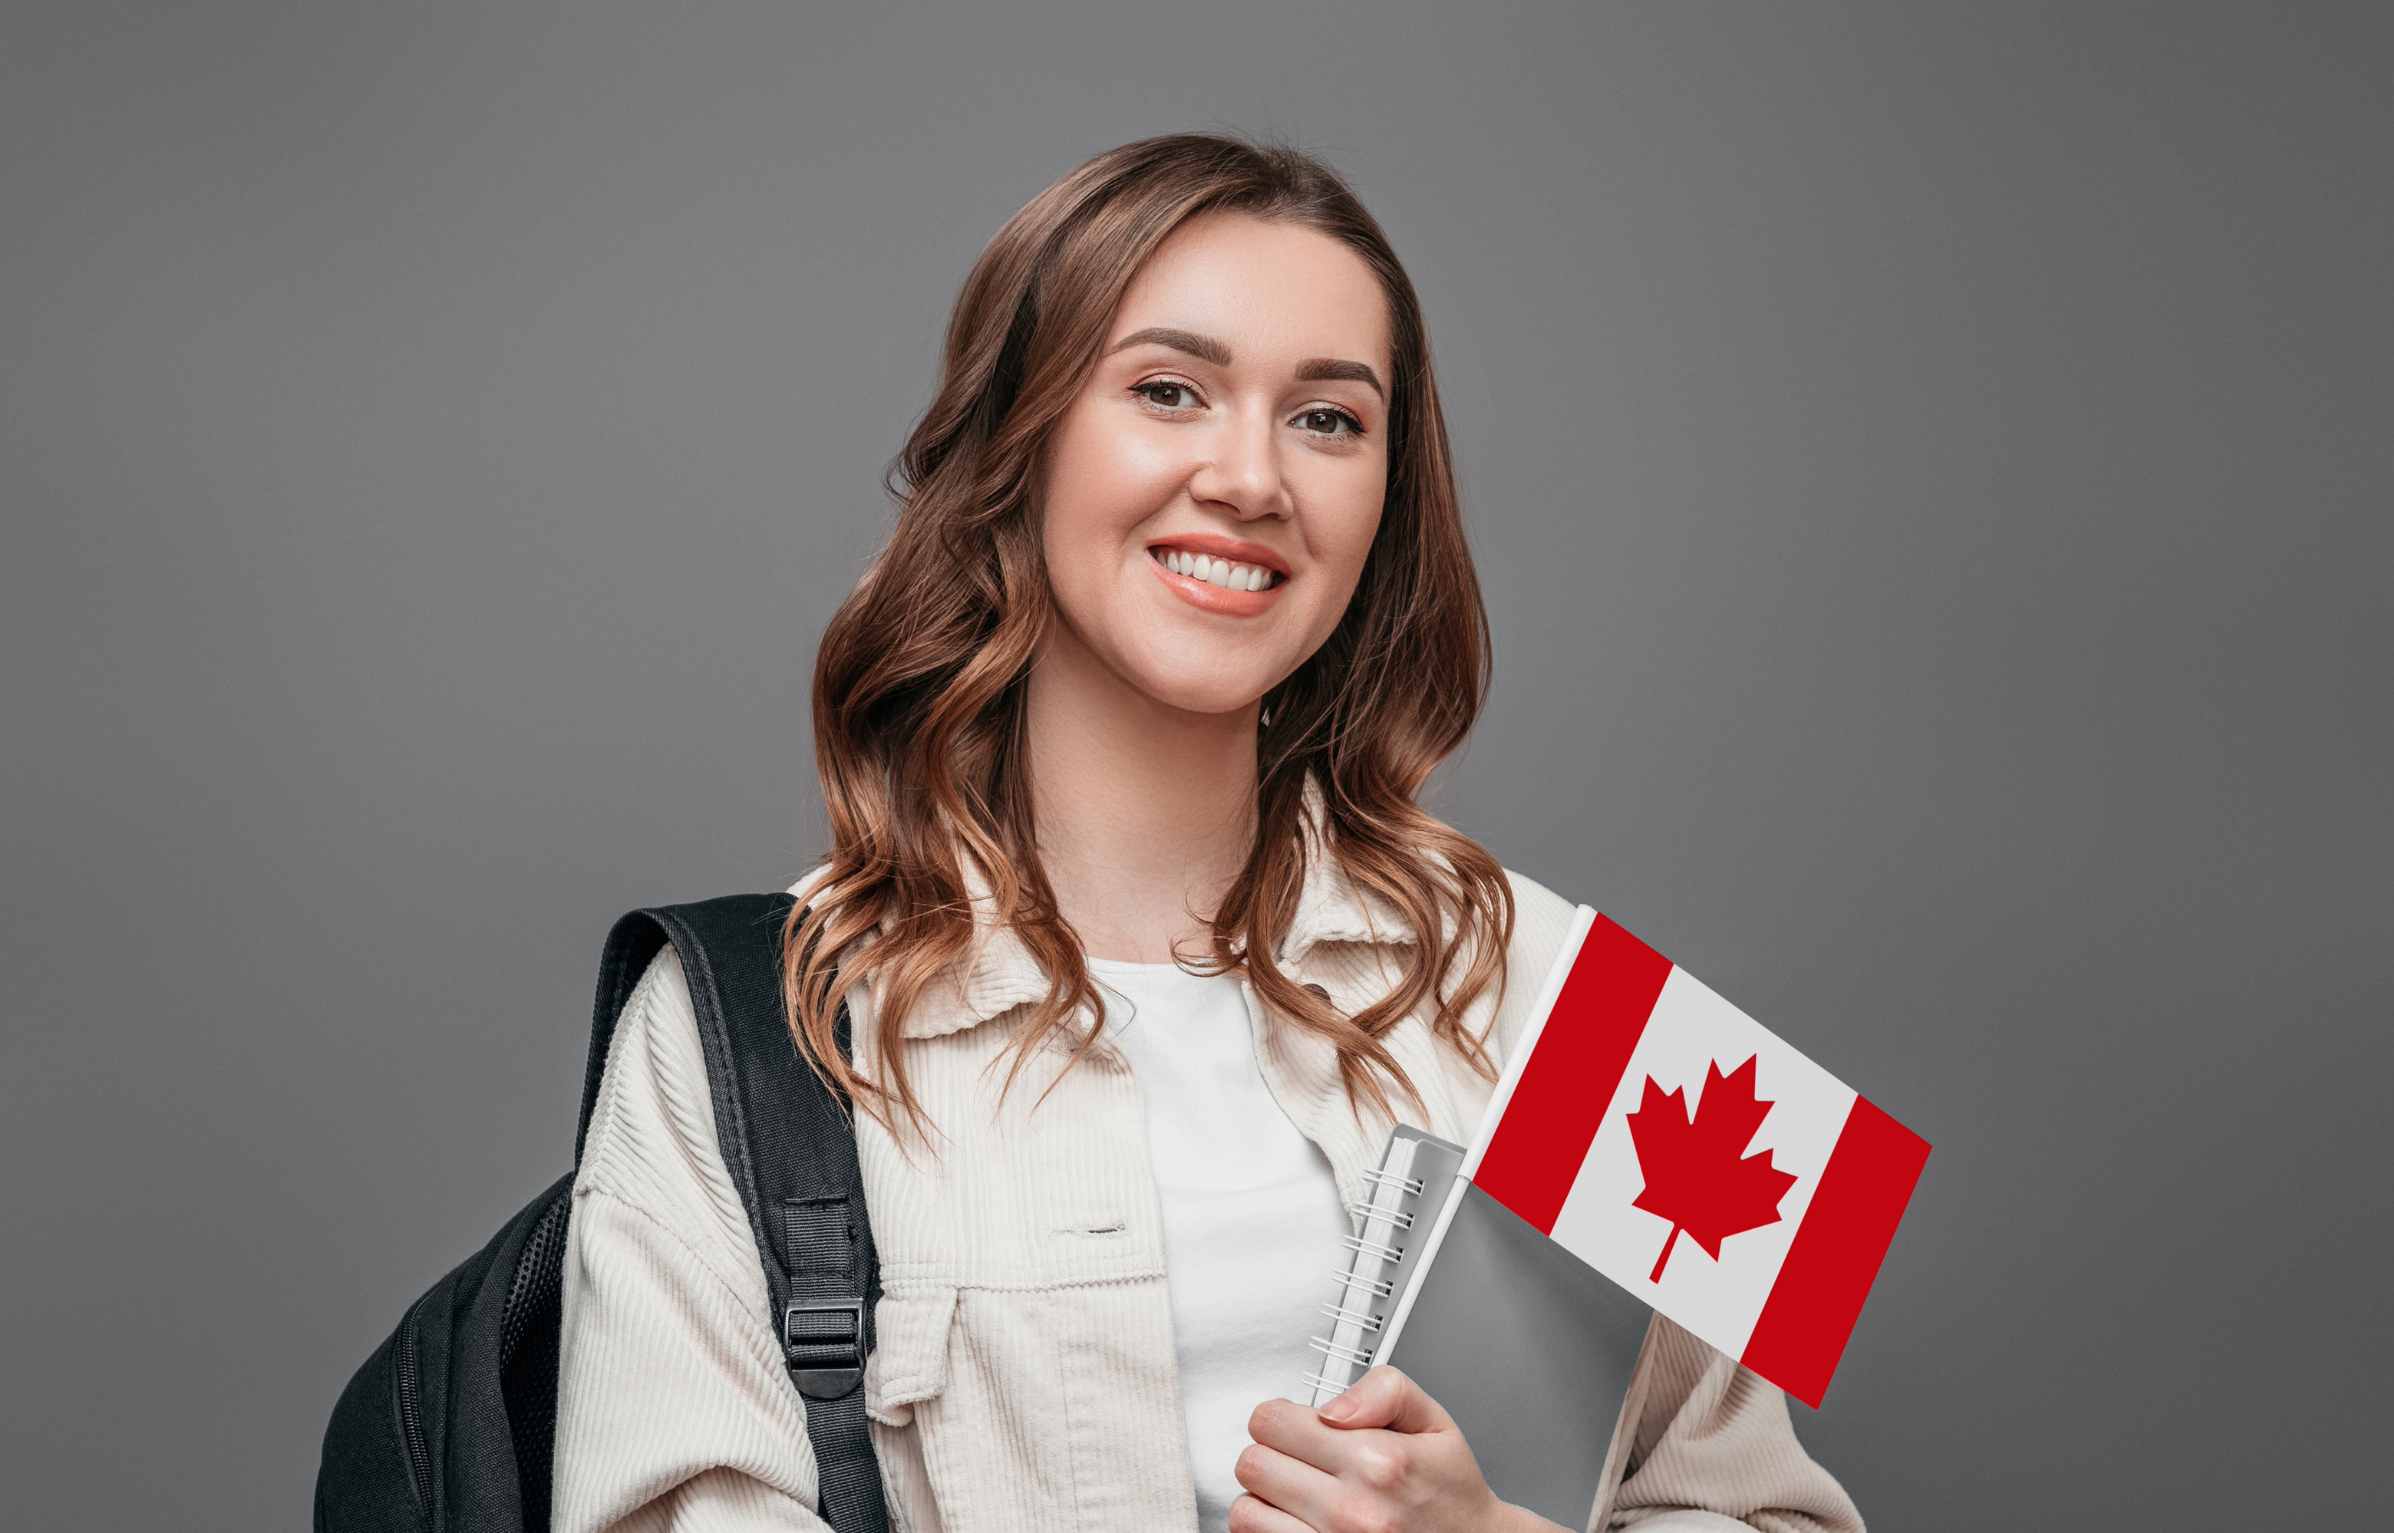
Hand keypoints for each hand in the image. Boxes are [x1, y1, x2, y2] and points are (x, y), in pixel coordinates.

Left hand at [1231, 1365, 1557, 1531]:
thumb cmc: (1451, 1493)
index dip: (1283, 1418)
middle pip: (1252, 1464)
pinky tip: (1297, 1521)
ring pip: (1246, 1513)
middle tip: (1300, 1460)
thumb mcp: (1434, 1421)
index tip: (1300, 1427)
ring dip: (1265, 1500)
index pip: (1271, 1422)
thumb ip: (1384, 1391)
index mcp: (1377, 1462)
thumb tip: (1331, 1406)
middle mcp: (1352, 1512)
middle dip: (1272, 1454)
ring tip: (1295, 1494)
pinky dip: (1271, 1529)